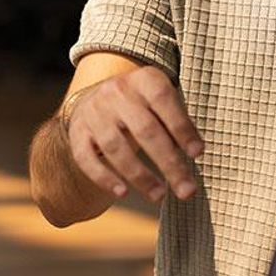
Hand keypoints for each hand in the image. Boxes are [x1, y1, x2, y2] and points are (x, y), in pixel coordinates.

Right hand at [64, 65, 204, 203]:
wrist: (95, 98)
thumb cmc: (142, 106)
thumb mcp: (160, 102)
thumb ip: (177, 121)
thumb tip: (195, 152)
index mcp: (143, 80)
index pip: (164, 100)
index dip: (182, 128)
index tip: (197, 154)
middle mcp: (116, 92)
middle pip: (145, 130)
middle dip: (168, 163)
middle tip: (187, 190)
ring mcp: (94, 112)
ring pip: (116, 147)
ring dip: (140, 175)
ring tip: (159, 196)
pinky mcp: (78, 133)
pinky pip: (87, 158)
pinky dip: (104, 177)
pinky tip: (122, 193)